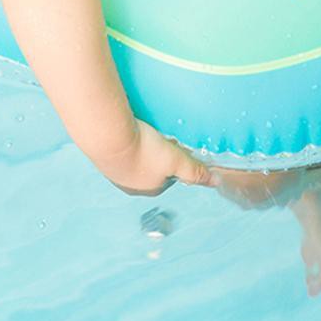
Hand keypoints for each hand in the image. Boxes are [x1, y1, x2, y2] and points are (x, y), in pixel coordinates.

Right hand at [94, 119, 217, 196]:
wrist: (107, 136)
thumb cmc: (141, 149)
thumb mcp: (175, 160)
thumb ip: (194, 170)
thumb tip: (215, 182)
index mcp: (149, 189)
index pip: (170, 176)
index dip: (174, 159)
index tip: (173, 145)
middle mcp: (131, 185)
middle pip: (152, 168)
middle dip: (157, 154)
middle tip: (158, 136)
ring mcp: (115, 172)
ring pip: (135, 159)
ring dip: (140, 148)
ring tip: (142, 132)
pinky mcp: (104, 158)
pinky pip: (120, 151)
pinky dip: (125, 142)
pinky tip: (126, 131)